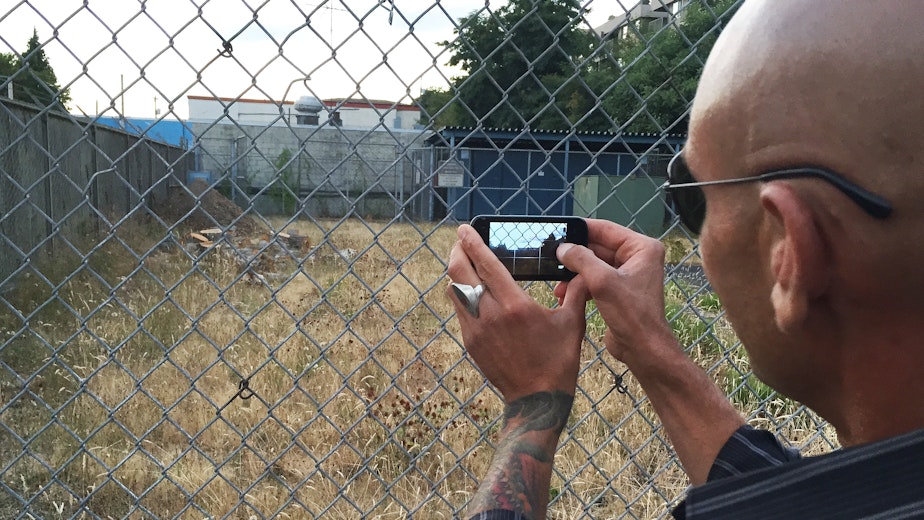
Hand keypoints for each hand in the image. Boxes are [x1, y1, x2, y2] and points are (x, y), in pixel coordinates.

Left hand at [447, 224, 588, 401]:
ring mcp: (476, 330)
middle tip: (461, 241)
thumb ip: (577, 292)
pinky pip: (460, 310)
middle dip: (458, 252)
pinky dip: (462, 294)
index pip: (486, 265)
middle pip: (460, 273)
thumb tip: (583, 269)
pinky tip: (472, 290)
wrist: (536, 400)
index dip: (473, 243)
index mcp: (515, 306)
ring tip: (464, 262)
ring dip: (458, 273)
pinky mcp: (471, 343)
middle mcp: (490, 315)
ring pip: (455, 291)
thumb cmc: (557, 361)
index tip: (465, 229)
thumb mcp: (572, 324)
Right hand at [555, 219, 672, 364]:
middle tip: (552, 258)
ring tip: (558, 283)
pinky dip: (580, 285)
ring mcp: (627, 274)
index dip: (581, 229)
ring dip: (575, 273)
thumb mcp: (602, 281)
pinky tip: (564, 293)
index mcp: (641, 248)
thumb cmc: (631, 314)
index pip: (606, 229)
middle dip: (575, 255)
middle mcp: (637, 257)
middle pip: (598, 247)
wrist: (643, 349)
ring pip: (594, 264)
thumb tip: (562, 248)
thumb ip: (581, 259)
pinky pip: (595, 279)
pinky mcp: (618, 290)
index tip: (559, 230)